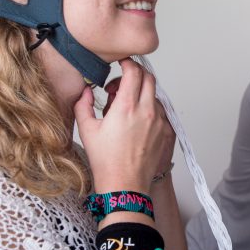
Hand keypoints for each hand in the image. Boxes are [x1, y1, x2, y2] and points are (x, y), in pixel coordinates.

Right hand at [74, 59, 171, 192]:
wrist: (125, 186)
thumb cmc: (106, 162)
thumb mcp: (87, 130)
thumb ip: (83, 105)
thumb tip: (86, 91)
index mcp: (127, 107)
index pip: (134, 71)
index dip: (127, 63)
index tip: (122, 64)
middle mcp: (147, 111)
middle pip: (149, 78)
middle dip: (136, 76)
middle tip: (122, 86)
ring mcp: (160, 122)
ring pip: (155, 95)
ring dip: (142, 94)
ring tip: (126, 110)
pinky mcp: (167, 132)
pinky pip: (161, 112)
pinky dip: (150, 110)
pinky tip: (137, 123)